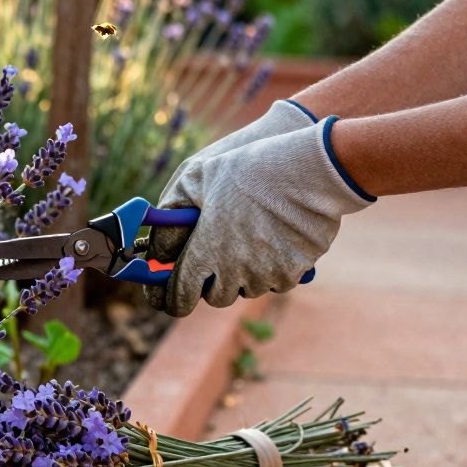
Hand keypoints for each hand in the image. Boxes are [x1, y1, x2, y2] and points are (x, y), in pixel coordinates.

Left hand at [146, 117, 374, 316]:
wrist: (307, 170)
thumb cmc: (248, 168)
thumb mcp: (197, 177)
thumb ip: (171, 212)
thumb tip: (159, 246)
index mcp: (205, 251)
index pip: (180, 295)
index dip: (171, 298)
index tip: (170, 297)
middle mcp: (234, 271)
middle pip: (215, 296)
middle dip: (210, 282)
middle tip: (215, 257)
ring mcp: (265, 275)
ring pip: (246, 289)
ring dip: (242, 274)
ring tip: (248, 240)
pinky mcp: (293, 273)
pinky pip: (275, 282)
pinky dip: (271, 269)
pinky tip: (274, 240)